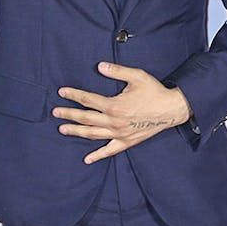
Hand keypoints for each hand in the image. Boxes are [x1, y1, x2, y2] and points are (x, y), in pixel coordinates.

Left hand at [53, 62, 191, 163]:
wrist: (171, 109)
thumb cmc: (154, 91)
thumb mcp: (136, 76)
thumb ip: (116, 71)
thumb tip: (99, 66)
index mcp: (114, 105)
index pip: (88, 99)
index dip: (73, 95)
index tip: (61, 92)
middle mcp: (114, 122)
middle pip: (86, 118)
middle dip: (68, 114)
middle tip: (55, 112)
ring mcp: (120, 134)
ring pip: (93, 134)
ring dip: (76, 132)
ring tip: (62, 129)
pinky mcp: (127, 142)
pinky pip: (109, 150)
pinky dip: (97, 155)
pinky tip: (87, 159)